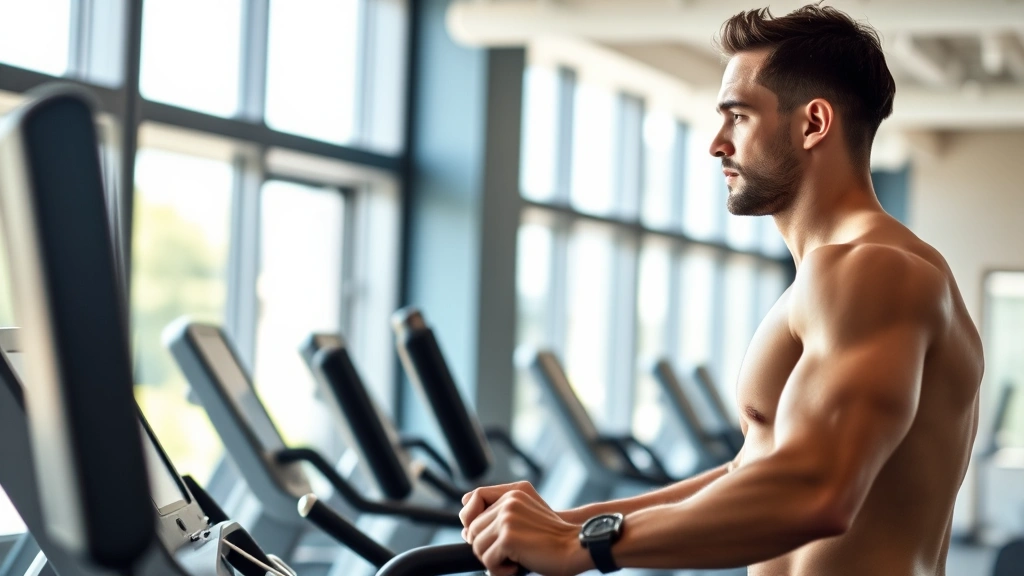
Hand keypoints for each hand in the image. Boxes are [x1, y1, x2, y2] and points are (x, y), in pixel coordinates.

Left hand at [461, 487, 591, 575]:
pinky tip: (518, 567)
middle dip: (485, 548)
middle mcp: (508, 502)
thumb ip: (499, 515)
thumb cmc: (552, 539)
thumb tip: (465, 531)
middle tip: (507, 556)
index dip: (471, 521)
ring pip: (477, 547)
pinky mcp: (508, 538)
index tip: (482, 537)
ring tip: (515, 562)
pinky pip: (488, 561)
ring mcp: (507, 519)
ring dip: (493, 561)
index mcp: (512, 493)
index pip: (472, 500)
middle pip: (472, 530)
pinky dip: (500, 571)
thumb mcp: (526, 518)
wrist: (576, 548)